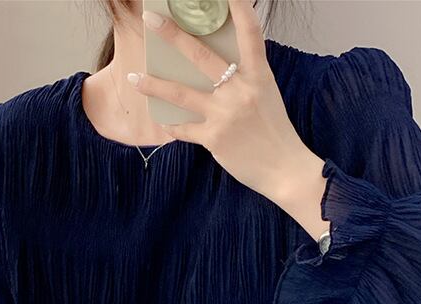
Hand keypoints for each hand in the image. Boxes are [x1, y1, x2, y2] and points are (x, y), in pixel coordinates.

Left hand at [129, 0, 326, 237]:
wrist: (286, 170)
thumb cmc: (276, 133)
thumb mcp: (267, 97)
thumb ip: (245, 80)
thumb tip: (216, 71)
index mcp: (259, 76)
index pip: (250, 33)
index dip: (238, 7)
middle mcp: (240, 91)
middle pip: (201, 56)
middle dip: (173, 36)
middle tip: (151, 19)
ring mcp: (225, 114)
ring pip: (181, 94)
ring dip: (154, 85)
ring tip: (134, 78)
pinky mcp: (215, 138)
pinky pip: (185, 129)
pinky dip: (173, 126)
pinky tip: (163, 122)